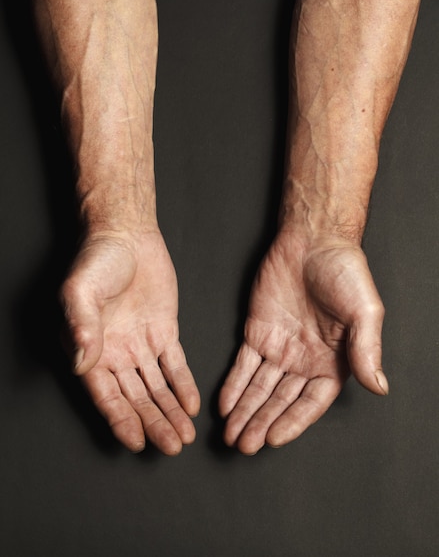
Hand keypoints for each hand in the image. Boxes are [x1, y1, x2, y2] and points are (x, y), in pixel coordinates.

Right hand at [61, 230, 199, 454]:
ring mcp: (141, 344)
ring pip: (157, 387)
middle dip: (154, 423)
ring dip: (170, 411)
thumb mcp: (79, 290)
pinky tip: (191, 404)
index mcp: (90, 350)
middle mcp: (115, 353)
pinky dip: (183, 384)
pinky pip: (175, 364)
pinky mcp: (164, 332)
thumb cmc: (97, 259)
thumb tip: (83, 361)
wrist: (126, 235)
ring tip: (184, 435)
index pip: (105, 394)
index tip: (136, 441)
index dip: (120, 419)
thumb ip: (80, 326)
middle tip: (172, 446)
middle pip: (135, 397)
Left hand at [219, 230, 387, 453]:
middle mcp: (305, 359)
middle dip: (262, 422)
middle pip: (281, 400)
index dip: (292, 422)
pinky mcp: (257, 330)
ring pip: (259, 386)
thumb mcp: (364, 313)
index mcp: (334, 361)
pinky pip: (243, 363)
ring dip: (245, 410)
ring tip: (232, 434)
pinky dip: (233, 383)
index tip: (273, 439)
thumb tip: (379, 387)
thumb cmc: (346, 272)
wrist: (313, 239)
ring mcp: (279, 346)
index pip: (311, 402)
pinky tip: (225, 403)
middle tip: (244, 445)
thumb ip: (367, 350)